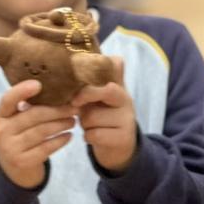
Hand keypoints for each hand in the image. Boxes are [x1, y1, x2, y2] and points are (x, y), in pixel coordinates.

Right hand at [0, 80, 76, 189]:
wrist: (12, 168)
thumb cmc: (20, 136)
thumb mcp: (17, 121)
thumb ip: (29, 107)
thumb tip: (58, 91)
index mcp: (2, 116)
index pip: (7, 100)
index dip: (21, 91)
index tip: (38, 84)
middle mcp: (3, 131)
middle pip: (32, 116)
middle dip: (56, 110)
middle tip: (73, 108)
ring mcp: (12, 148)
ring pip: (41, 132)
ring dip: (60, 124)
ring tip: (73, 120)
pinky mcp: (23, 161)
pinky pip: (45, 148)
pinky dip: (59, 141)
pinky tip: (69, 136)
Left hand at [72, 58, 135, 172]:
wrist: (121, 147)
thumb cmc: (106, 117)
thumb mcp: (104, 97)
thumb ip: (101, 78)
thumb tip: (102, 56)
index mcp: (120, 88)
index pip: (110, 72)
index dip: (91, 78)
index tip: (76, 91)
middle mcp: (126, 101)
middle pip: (106, 90)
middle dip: (85, 98)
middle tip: (77, 105)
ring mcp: (127, 120)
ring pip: (92, 117)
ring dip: (84, 123)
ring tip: (89, 124)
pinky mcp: (122, 138)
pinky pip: (94, 134)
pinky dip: (88, 136)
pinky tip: (93, 136)